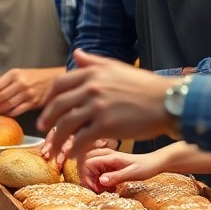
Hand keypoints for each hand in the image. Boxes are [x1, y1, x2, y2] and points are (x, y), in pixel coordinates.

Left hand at [0, 67, 58, 116]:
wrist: (54, 79)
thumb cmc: (35, 77)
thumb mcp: (19, 74)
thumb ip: (6, 82)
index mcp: (14, 74)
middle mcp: (20, 84)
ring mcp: (27, 94)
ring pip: (7, 105)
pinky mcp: (33, 103)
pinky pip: (16, 111)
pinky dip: (8, 114)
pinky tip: (3, 114)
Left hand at [39, 50, 170, 162]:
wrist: (167, 101)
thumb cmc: (145, 86)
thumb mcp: (118, 68)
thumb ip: (94, 62)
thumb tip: (76, 53)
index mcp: (93, 73)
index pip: (60, 85)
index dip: (49, 99)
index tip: (47, 109)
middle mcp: (91, 88)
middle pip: (58, 106)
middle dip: (47, 120)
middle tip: (43, 130)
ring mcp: (97, 107)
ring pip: (65, 125)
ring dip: (56, 140)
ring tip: (55, 149)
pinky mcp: (105, 125)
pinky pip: (81, 140)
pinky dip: (74, 150)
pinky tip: (73, 156)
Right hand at [80, 149, 161, 191]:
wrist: (155, 163)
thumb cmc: (146, 167)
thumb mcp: (132, 174)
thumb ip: (116, 177)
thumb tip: (100, 181)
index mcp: (110, 156)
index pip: (87, 163)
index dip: (87, 177)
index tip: (95, 189)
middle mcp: (106, 155)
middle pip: (84, 163)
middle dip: (87, 178)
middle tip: (97, 190)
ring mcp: (107, 158)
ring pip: (90, 167)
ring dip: (93, 180)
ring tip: (105, 190)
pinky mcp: (109, 163)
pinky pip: (97, 170)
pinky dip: (100, 180)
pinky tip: (109, 187)